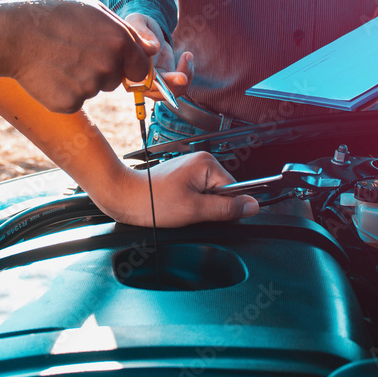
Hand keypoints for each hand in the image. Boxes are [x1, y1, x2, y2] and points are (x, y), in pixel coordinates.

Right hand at [6, 0, 152, 112]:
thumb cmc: (54, 18)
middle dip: (100, 71)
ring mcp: (89, 88)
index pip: (140, 69)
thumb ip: (127, 32)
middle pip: (115, 81)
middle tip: (72, 52)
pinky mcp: (70, 103)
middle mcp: (108, 67)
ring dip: (80, 80)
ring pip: (93, 90)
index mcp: (120, 42)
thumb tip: (153, 51)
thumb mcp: (93, 12)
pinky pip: (75, 101)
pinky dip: (64, 92)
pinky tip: (49, 74)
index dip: (125, 65)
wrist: (13, 35)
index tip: (108, 58)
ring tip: (58, 60)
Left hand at [93, 152, 258, 227]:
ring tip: (180, 209)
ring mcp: (190, 169)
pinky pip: (197, 194)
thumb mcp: (195, 210)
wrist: (124, 197)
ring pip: (209, 195)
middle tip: (190, 212)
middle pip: (222, 192)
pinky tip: (176, 207)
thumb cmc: (153, 202)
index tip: (208, 215)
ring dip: (199, 207)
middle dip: (210, 208)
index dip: (224, 208)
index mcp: (207, 163)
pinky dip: (190, 204)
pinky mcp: (182, 177)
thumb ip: (227, 209)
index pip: (234, 189)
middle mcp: (200, 161)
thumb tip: (253, 206)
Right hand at [123, 13, 192, 100]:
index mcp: (128, 69)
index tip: (158, 75)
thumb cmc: (139, 25)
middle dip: (171, 84)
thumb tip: (153, 48)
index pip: (138, 81)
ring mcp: (154, 83)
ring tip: (187, 55)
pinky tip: (187, 57)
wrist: (148, 30)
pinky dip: (188, 74)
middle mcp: (139, 81)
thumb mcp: (139, 22)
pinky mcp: (166, 80)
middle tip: (183, 76)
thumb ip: (143, 32)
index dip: (149, 81)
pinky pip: (180, 86)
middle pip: (156, 92)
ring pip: (170, 93)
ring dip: (184, 77)